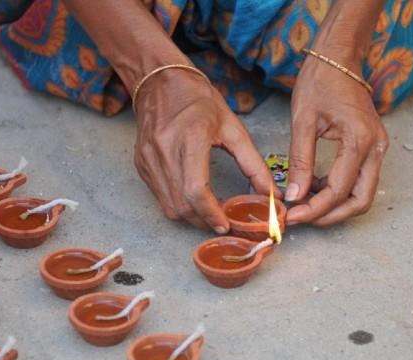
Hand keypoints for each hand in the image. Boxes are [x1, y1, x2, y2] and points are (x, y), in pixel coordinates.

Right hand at [134, 70, 275, 231]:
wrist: (160, 82)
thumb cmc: (198, 101)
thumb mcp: (233, 128)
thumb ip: (253, 164)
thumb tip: (271, 193)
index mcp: (190, 138)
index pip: (195, 191)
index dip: (211, 214)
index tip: (225, 224)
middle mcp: (164, 150)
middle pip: (182, 204)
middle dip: (204, 221)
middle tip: (222, 222)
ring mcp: (149, 159)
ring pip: (169, 206)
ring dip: (191, 217)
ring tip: (210, 214)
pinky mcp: (141, 165)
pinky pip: (160, 196)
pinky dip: (178, 205)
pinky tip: (192, 200)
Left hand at [285, 51, 388, 225]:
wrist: (338, 59)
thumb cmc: (320, 82)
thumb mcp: (303, 121)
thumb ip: (300, 162)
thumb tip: (294, 196)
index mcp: (360, 140)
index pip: (339, 190)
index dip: (314, 209)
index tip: (292, 215)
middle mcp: (377, 148)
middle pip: (360, 201)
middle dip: (331, 215)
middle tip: (302, 217)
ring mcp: (378, 149)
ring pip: (363, 195)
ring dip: (336, 206)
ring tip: (305, 203)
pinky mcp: (373, 148)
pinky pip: (360, 181)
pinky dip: (339, 192)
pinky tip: (315, 187)